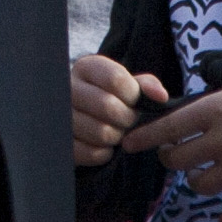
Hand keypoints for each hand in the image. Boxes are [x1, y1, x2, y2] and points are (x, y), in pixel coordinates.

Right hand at [69, 50, 162, 169]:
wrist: (83, 117)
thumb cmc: (111, 98)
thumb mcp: (127, 85)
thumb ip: (146, 86)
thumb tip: (160, 96)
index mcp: (87, 67)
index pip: (116, 79)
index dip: (133, 95)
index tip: (134, 101)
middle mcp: (68, 88)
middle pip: (108, 106)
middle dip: (127, 119)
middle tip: (128, 120)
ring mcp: (61, 116)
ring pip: (101, 133)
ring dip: (117, 137)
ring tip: (115, 131)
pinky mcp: (61, 142)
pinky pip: (92, 153)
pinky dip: (105, 153)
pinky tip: (103, 145)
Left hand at [125, 62, 221, 221]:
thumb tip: (210, 66)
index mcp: (216, 111)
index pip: (170, 125)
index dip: (146, 136)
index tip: (129, 143)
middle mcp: (221, 141)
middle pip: (178, 160)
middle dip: (170, 159)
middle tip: (172, 155)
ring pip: (201, 185)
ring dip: (196, 183)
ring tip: (199, 177)